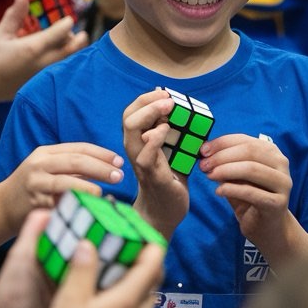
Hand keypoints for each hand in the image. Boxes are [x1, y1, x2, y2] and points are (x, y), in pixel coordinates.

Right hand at [0, 0, 87, 104]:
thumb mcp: (1, 34)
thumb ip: (15, 15)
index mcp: (33, 47)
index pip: (61, 32)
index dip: (67, 24)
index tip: (68, 20)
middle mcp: (43, 62)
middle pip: (72, 49)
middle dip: (78, 39)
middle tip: (79, 34)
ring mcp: (45, 76)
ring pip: (70, 62)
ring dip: (74, 52)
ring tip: (71, 45)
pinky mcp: (44, 86)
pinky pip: (62, 73)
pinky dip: (67, 64)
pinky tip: (63, 60)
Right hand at [0, 142, 125, 229]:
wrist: (2, 207)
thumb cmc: (34, 189)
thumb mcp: (49, 171)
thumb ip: (73, 168)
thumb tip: (108, 169)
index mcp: (47, 152)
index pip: (80, 148)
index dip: (102, 154)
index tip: (119, 162)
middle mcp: (40, 163)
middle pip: (76, 161)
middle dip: (101, 168)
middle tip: (119, 176)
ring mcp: (36, 182)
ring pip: (67, 181)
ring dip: (88, 187)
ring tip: (103, 193)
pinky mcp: (34, 201)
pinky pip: (58, 202)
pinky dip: (74, 204)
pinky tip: (86, 207)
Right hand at [33, 229, 163, 307]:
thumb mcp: (69, 299)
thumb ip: (82, 268)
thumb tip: (90, 243)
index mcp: (128, 302)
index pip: (152, 266)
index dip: (151, 248)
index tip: (145, 238)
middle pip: (151, 289)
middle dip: (143, 273)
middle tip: (125, 262)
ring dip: (136, 299)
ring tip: (115, 293)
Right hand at [122, 90, 188, 239]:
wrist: (165, 214)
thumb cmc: (169, 181)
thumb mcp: (173, 151)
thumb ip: (174, 132)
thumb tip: (178, 107)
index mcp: (139, 142)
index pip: (132, 113)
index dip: (145, 99)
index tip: (163, 93)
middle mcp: (135, 151)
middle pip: (128, 118)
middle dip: (146, 102)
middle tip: (166, 98)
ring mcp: (142, 164)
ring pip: (132, 133)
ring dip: (150, 115)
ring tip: (168, 107)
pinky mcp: (153, 177)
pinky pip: (146, 156)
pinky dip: (155, 140)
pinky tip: (166, 131)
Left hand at [199, 134, 292, 256]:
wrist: (267, 228)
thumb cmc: (250, 198)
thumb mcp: (237, 177)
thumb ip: (226, 163)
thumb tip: (205, 152)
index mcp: (272, 152)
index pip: (245, 140)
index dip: (222, 143)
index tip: (203, 150)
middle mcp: (281, 164)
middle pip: (249, 151)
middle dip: (222, 156)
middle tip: (204, 165)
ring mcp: (283, 183)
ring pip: (251, 169)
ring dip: (226, 170)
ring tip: (210, 176)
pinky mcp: (278, 203)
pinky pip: (251, 192)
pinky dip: (232, 189)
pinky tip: (219, 191)